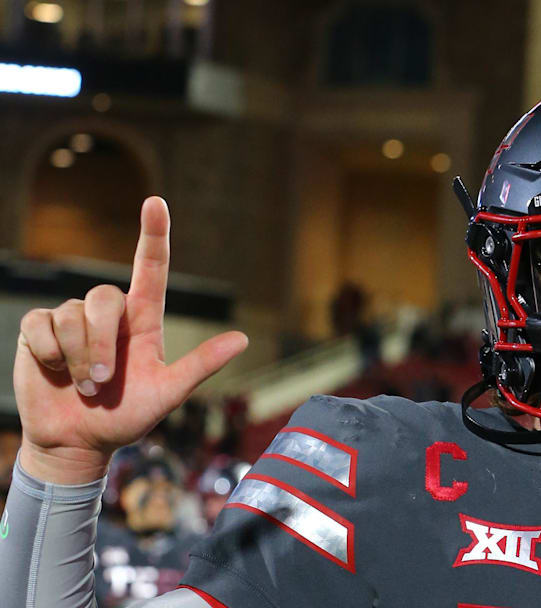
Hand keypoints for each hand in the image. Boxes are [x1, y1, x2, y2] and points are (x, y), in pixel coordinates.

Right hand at [13, 197, 248, 483]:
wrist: (78, 442)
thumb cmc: (125, 418)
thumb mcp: (168, 393)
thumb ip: (200, 365)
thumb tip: (242, 339)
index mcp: (143, 320)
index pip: (150, 267)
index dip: (153, 233)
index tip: (156, 202)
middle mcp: (109, 314)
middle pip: (104, 298)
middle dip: (102, 345)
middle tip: (103, 382)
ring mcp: (72, 319)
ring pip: (71, 316)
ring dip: (78, 358)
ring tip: (84, 386)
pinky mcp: (39, 330)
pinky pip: (41, 325)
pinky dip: (50, 354)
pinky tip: (55, 372)